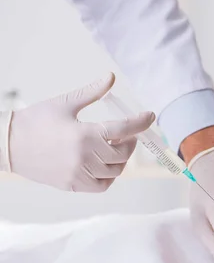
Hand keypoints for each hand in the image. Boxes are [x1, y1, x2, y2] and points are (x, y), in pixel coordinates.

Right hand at [8, 73, 154, 191]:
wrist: (8, 145)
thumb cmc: (35, 121)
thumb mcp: (65, 104)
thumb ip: (92, 92)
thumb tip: (110, 77)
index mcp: (84, 134)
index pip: (122, 129)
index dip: (140, 122)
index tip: (150, 117)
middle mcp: (84, 157)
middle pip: (122, 153)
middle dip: (130, 142)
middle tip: (129, 134)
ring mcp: (78, 174)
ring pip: (115, 171)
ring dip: (121, 160)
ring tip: (117, 148)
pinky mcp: (72, 185)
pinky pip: (101, 186)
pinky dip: (109, 177)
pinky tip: (106, 165)